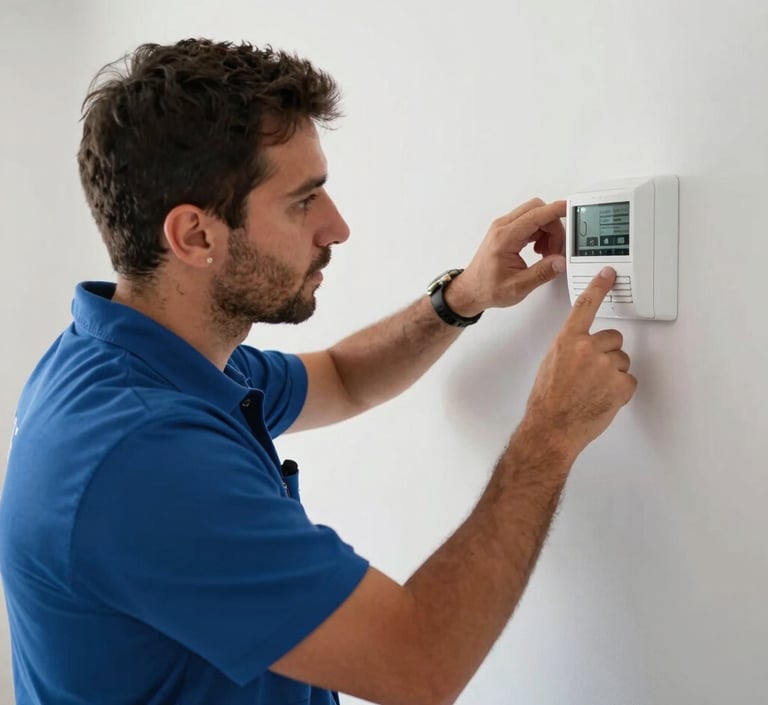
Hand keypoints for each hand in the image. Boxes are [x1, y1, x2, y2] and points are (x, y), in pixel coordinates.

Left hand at [443, 198, 566, 315]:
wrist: (470, 291)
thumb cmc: (486, 288)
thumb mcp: (518, 287)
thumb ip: (542, 273)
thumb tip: (560, 262)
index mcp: (505, 238)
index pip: (536, 215)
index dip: (555, 210)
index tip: (570, 208)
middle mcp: (502, 228)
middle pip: (537, 210)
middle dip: (553, 225)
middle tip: (556, 248)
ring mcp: (503, 228)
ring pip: (534, 215)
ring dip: (547, 231)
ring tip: (546, 253)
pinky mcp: (506, 232)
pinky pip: (529, 222)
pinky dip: (539, 233)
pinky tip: (539, 251)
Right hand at [521, 267, 636, 460]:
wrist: (552, 428)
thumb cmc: (547, 401)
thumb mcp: (550, 364)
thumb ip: (568, 349)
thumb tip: (581, 349)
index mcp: (567, 341)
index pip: (585, 306)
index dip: (599, 287)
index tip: (608, 274)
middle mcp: (587, 348)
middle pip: (613, 339)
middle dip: (607, 354)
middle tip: (591, 374)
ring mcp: (606, 366)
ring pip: (622, 361)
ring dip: (613, 374)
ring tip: (593, 390)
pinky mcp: (620, 385)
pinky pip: (629, 382)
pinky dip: (620, 392)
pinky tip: (602, 399)